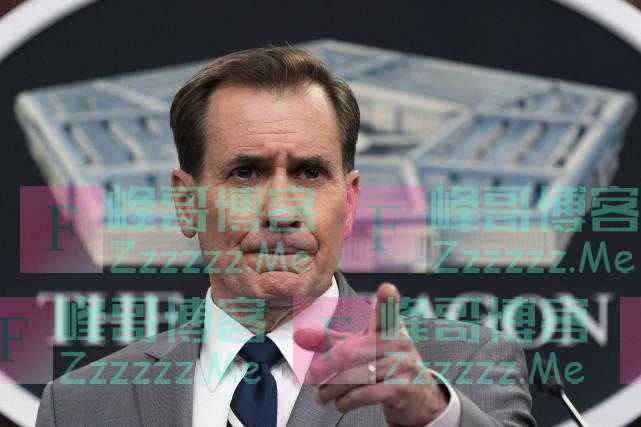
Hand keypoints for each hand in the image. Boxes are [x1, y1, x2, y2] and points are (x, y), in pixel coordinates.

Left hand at [294, 283, 448, 425]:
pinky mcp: (402, 389)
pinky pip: (366, 393)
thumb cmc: (385, 364)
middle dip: (327, 367)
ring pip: (356, 376)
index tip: (386, 289)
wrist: (419, 396)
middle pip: (352, 352)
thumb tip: (299, 335)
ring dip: (333, 389)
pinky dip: (347, 400)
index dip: (388, 300)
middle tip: (311, 377)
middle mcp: (400, 342)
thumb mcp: (363, 347)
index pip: (388, 312)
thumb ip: (332, 341)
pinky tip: (341, 403)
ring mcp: (404, 365)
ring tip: (322, 396)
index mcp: (389, 326)